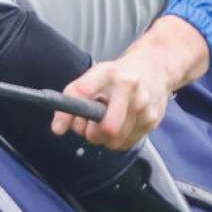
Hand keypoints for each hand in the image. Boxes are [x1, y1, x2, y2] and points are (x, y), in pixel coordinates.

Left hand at [49, 15, 210, 150]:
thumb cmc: (116, 76)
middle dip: (92, 133)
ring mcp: (145, 105)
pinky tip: (120, 125)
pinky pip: (127, 143)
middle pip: (106, 129)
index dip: (69, 116)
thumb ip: (72, 99)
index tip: (59, 128)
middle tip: (90, 126)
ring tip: (106, 122)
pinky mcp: (153, 120)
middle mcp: (130, 88)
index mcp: (109, 73)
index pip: (83, 94)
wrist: (154, 68)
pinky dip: (118, 140)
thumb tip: (58, 129)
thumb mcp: (93, 77)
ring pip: (115, 141)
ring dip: (104, 139)